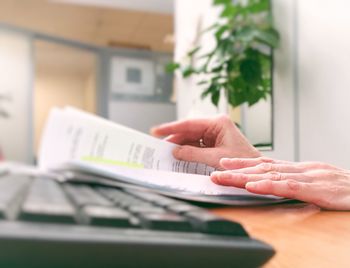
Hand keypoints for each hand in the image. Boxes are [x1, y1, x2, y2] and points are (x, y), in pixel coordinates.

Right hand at [151, 115, 260, 168]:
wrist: (256, 173)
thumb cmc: (244, 163)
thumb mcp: (215, 159)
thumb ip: (193, 154)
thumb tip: (176, 151)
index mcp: (219, 123)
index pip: (190, 123)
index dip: (171, 128)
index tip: (157, 130)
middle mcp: (216, 126)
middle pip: (189, 131)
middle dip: (174, 138)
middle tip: (159, 145)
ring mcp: (215, 134)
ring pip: (191, 138)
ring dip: (180, 145)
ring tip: (166, 152)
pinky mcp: (214, 143)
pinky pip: (196, 145)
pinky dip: (187, 151)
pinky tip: (178, 156)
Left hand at [211, 157, 349, 209]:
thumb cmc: (346, 188)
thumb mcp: (319, 182)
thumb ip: (298, 182)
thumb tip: (278, 184)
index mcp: (301, 169)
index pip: (267, 163)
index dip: (244, 163)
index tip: (224, 163)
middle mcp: (301, 169)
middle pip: (263, 167)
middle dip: (237, 169)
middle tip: (215, 170)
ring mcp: (309, 178)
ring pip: (271, 174)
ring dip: (244, 176)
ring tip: (224, 176)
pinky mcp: (319, 190)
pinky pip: (290, 187)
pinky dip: (269, 186)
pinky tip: (253, 186)